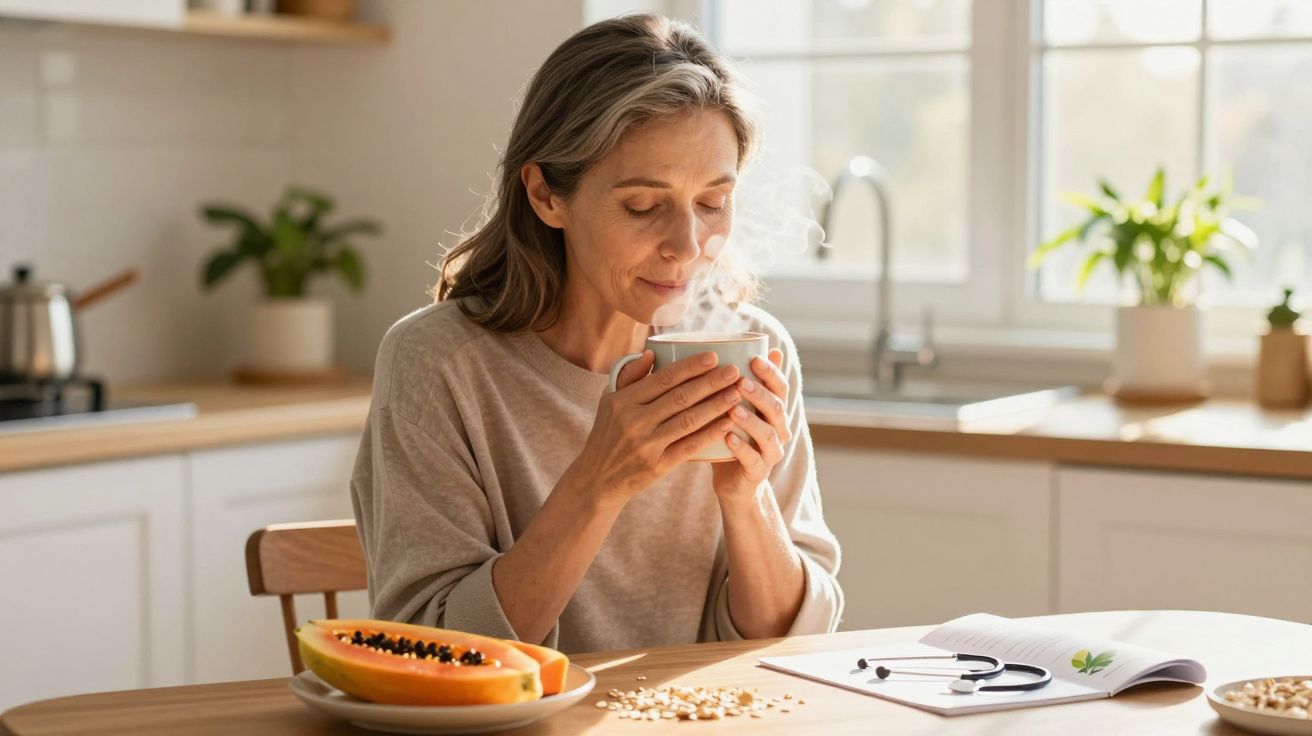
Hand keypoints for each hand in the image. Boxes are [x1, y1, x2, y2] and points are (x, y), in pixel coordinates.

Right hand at [571, 350, 742, 501]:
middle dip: (710, 383)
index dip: (690, 367)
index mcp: (622, 401)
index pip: (662, 379)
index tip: (713, 356)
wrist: (598, 479)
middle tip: (734, 372)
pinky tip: (728, 423)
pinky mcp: (657, 466)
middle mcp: (633, 421)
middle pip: (679, 397)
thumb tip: (651, 352)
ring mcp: (646, 445)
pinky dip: (710, 434)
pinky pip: (689, 446)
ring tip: (737, 393)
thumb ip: (629, 375)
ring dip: (715, 406)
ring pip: (688, 421)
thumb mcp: (609, 401)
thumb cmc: (607, 433)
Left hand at [711, 348, 790, 499]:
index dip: (771, 373)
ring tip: (732, 409)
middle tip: (739, 380)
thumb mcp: (739, 406)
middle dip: (759, 393)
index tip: (755, 358)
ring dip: (750, 420)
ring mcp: (771, 453)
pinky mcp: (758, 473)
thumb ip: (746, 381)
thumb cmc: (733, 436)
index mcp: (775, 412)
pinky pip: (753, 460)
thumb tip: (754, 347)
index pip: (780, 388)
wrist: (733, 481)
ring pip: (768, 434)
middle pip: (776, 408)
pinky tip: (727, 437)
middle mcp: (779, 430)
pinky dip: (741, 448)